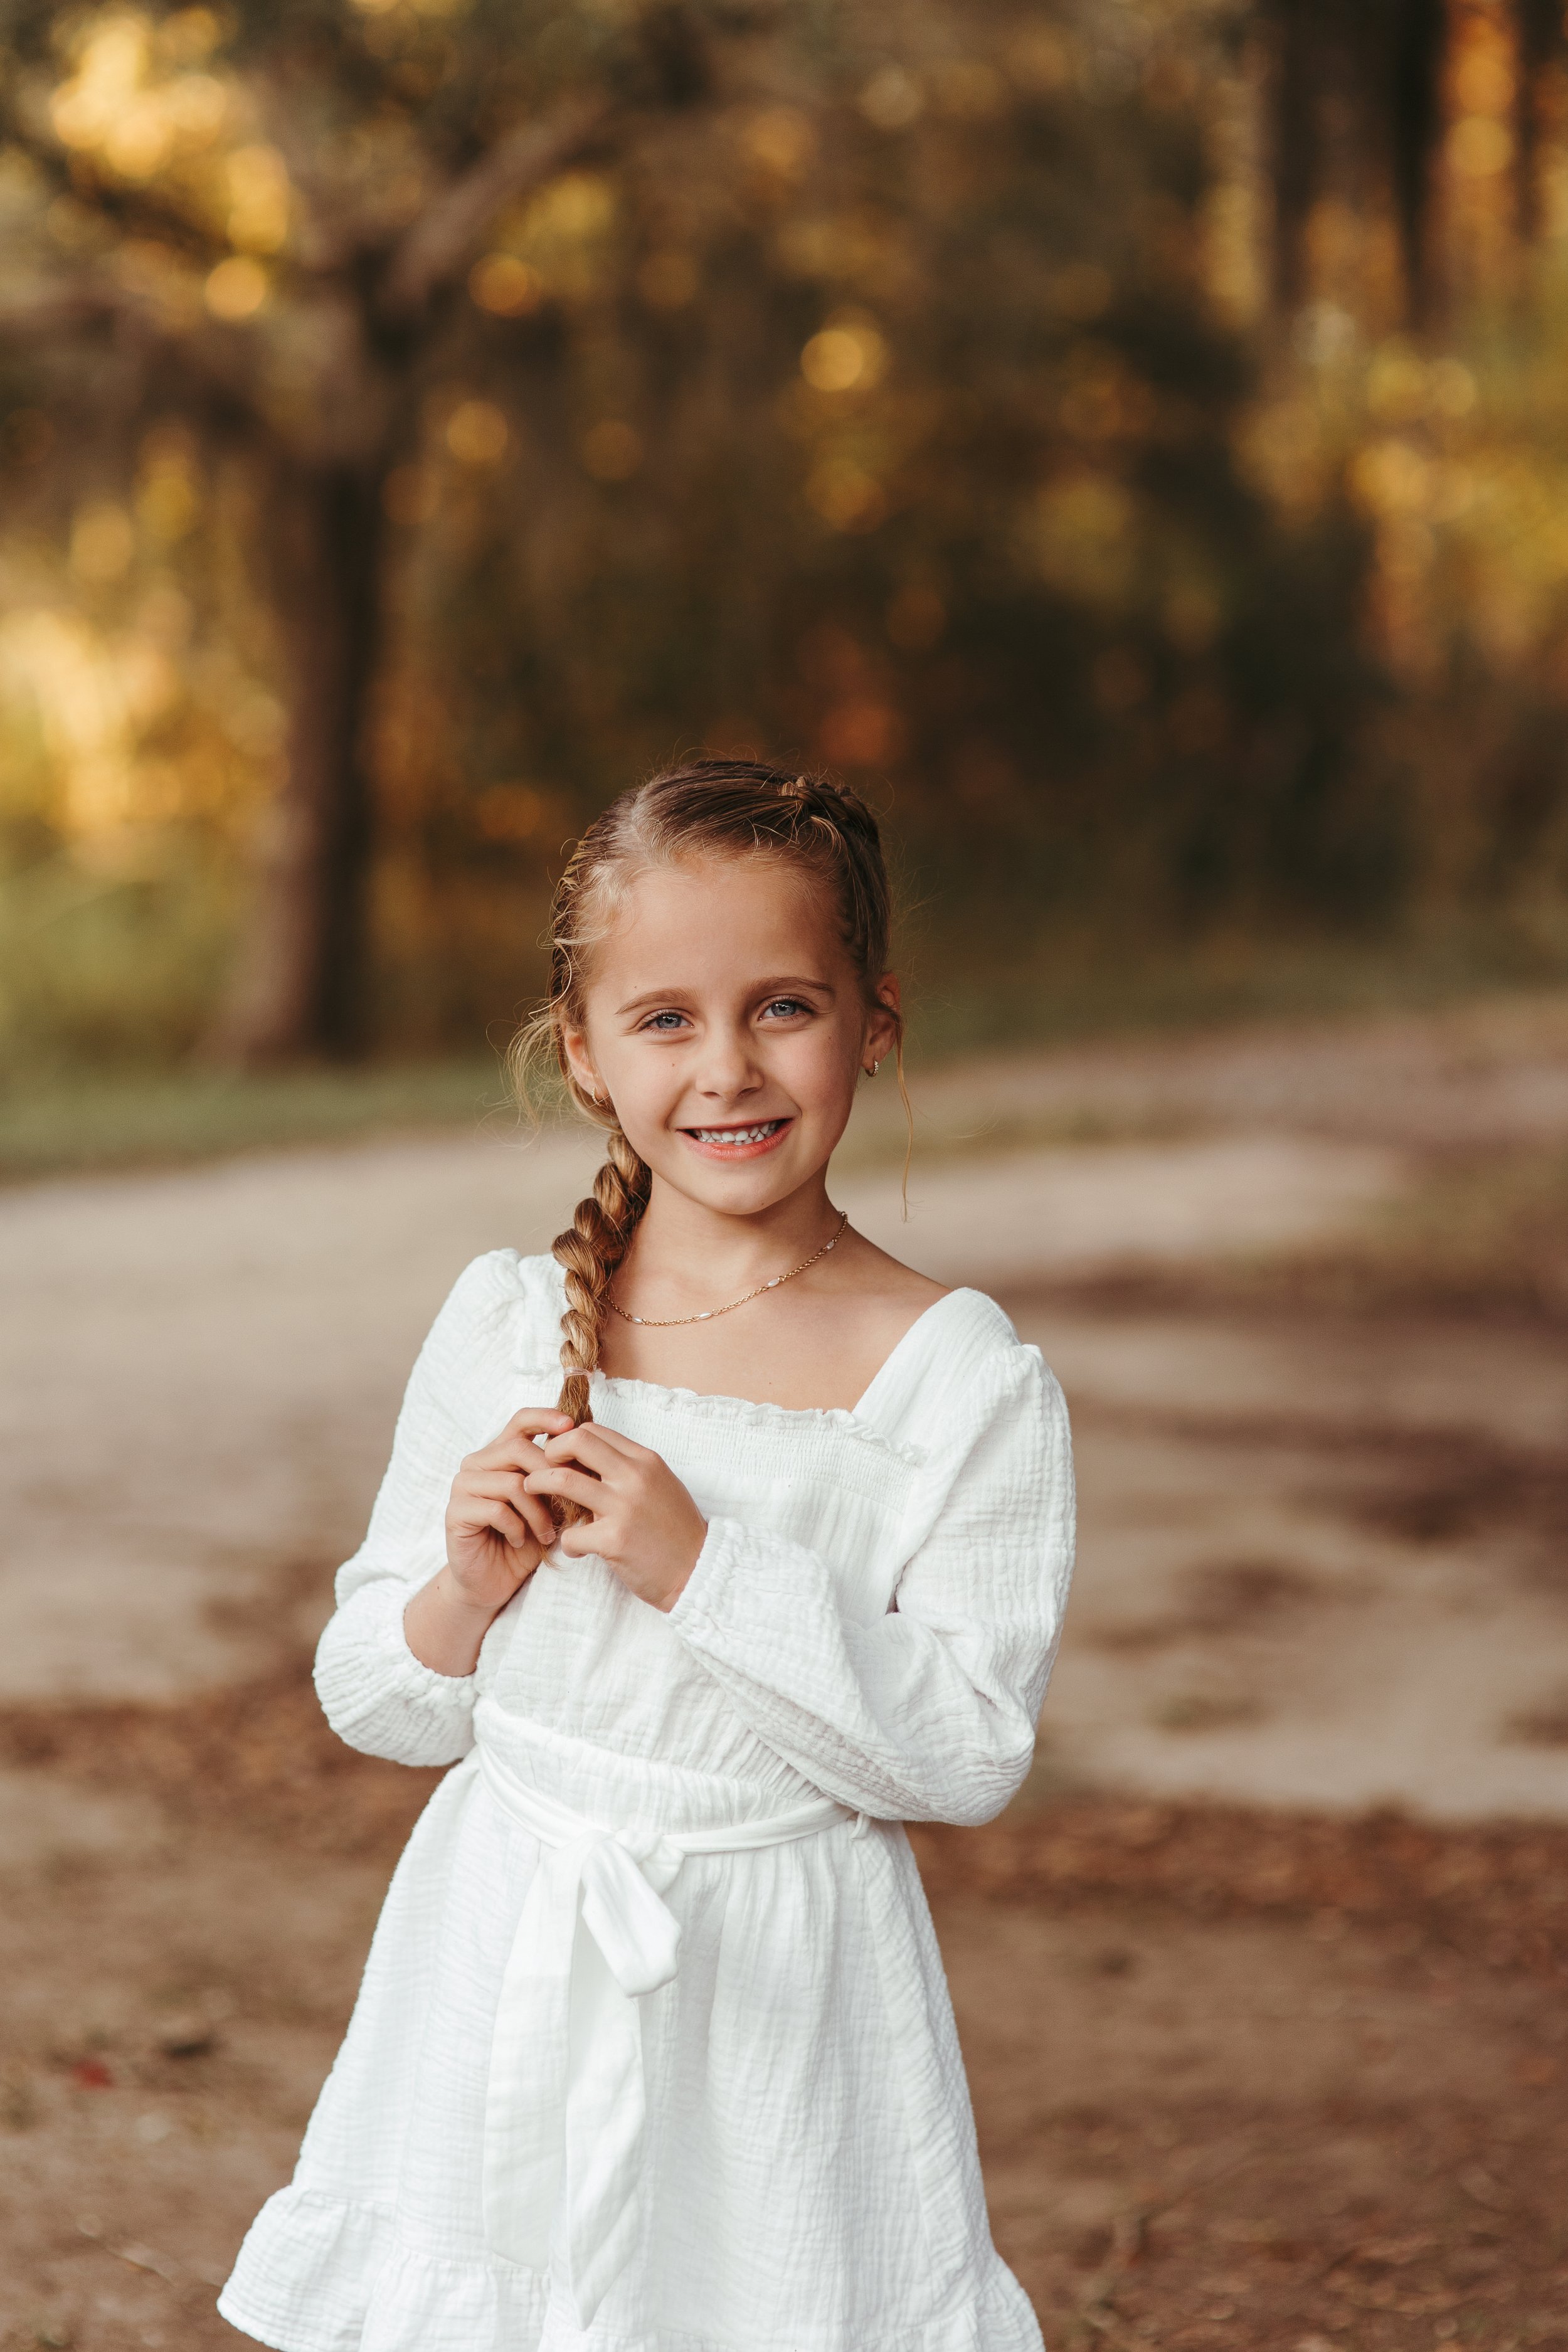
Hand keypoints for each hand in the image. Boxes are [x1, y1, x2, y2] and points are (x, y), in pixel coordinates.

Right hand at [444, 1406, 573, 1613]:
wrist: (493, 1580)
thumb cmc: (526, 1539)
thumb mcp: (550, 1506)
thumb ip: (561, 1480)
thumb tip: (589, 1460)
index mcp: (500, 1454)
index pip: (520, 1420)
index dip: (546, 1417)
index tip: (572, 1426)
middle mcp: (477, 1463)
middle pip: (518, 1449)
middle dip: (550, 1477)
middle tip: (567, 1507)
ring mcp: (463, 1485)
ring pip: (511, 1482)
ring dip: (537, 1512)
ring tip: (546, 1534)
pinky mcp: (455, 1512)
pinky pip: (496, 1510)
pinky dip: (516, 1528)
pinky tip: (519, 1541)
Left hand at [524, 1423, 706, 1611]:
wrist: (699, 1570)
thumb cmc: (676, 1531)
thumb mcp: (659, 1486)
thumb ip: (629, 1470)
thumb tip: (588, 1459)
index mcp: (645, 1460)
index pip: (594, 1431)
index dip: (567, 1440)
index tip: (558, 1457)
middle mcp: (635, 1476)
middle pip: (577, 1441)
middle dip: (549, 1451)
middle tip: (539, 1467)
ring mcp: (624, 1507)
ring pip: (563, 1480)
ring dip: (538, 1485)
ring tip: (532, 1494)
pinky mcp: (615, 1540)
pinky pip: (571, 1535)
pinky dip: (567, 1543)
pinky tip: (577, 1550)